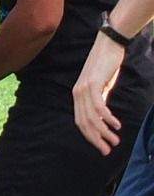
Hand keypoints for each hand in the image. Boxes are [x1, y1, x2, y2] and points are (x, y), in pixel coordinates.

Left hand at [74, 33, 127, 154]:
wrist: (108, 45)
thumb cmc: (106, 66)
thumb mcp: (102, 87)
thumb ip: (100, 100)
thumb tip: (104, 117)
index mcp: (78, 95)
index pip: (81, 121)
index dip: (91, 136)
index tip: (102, 148)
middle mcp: (77, 93)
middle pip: (84, 122)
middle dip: (96, 139)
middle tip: (108, 150)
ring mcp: (84, 88)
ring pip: (92, 117)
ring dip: (104, 131)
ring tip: (115, 140)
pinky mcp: (93, 83)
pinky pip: (99, 106)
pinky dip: (107, 118)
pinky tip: (116, 125)